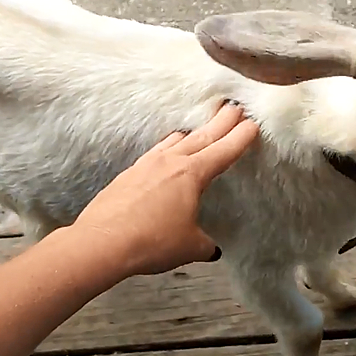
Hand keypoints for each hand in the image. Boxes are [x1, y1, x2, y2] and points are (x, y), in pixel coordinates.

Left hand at [72, 102, 259, 276]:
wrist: (102, 241)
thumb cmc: (151, 241)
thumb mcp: (189, 247)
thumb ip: (204, 244)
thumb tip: (210, 248)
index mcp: (192, 174)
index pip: (223, 151)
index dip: (240, 138)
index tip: (252, 124)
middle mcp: (170, 163)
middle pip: (201, 136)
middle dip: (221, 122)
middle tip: (233, 107)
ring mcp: (146, 166)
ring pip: (174, 142)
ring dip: (190, 133)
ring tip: (196, 129)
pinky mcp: (127, 176)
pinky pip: (154, 155)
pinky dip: (165, 150)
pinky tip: (163, 156)